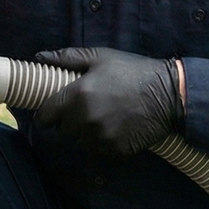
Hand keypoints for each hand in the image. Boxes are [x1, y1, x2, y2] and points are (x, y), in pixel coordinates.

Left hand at [31, 47, 183, 159]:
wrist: (169, 94)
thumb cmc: (133, 71)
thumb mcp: (101, 57)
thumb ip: (67, 57)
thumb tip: (39, 56)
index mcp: (76, 96)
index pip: (44, 116)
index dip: (44, 116)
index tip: (50, 114)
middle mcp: (84, 120)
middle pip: (61, 132)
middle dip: (67, 123)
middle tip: (81, 113)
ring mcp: (100, 138)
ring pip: (79, 144)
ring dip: (83, 135)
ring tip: (99, 120)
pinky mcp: (115, 151)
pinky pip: (98, 152)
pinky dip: (101, 144)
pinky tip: (113, 129)